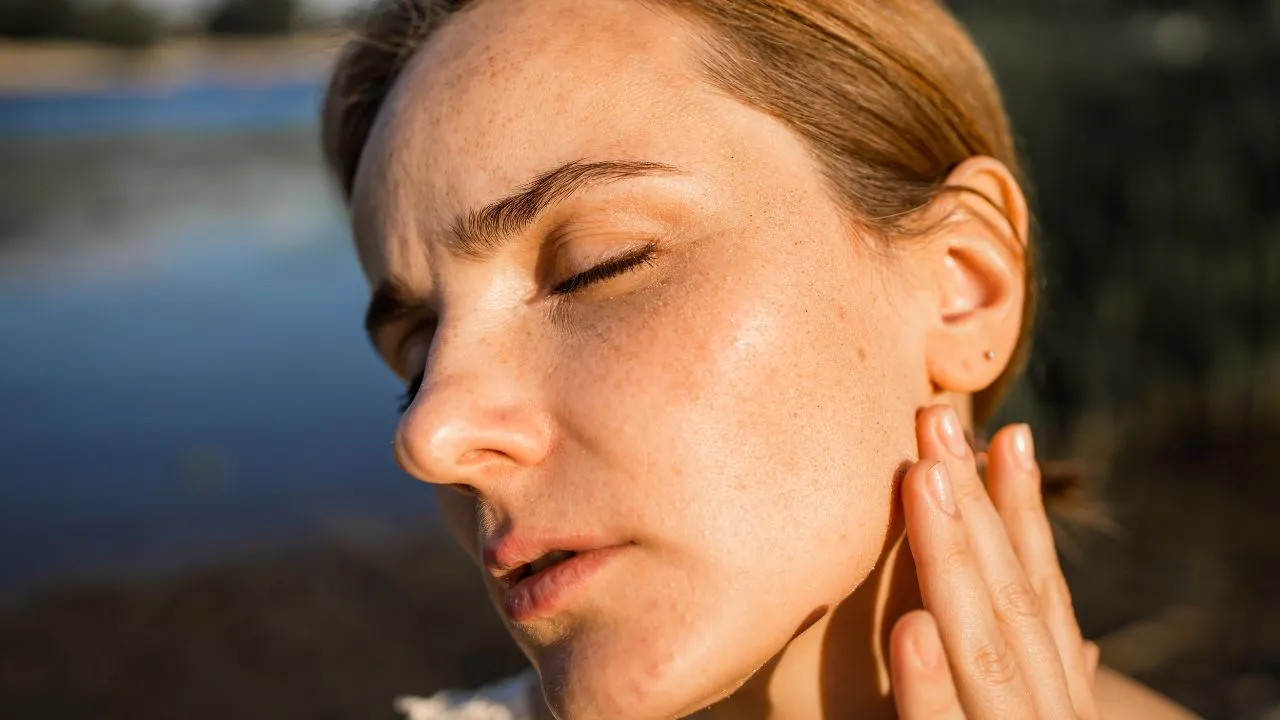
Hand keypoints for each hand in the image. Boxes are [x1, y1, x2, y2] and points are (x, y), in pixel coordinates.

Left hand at [890, 406, 1101, 718]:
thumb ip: (1042, 689)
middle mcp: (1047, 716)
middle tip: (937, 418)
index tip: (1010, 434)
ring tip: (923, 478)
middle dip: (980, 505)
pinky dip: (931, 687)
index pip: (1043, 597)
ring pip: (987, 653)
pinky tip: (911, 628)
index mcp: (1056, 701)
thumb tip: (1089, 646)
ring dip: (953, 562)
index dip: (1026, 516)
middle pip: (1015, 602)